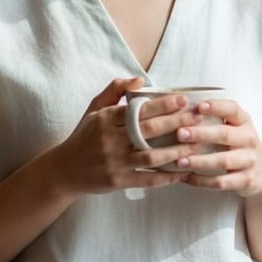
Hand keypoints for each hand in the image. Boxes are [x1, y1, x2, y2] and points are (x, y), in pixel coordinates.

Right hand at [48, 77, 205, 196]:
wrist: (64, 170)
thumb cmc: (84, 136)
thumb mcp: (94, 109)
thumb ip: (114, 90)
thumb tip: (140, 79)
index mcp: (106, 119)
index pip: (139, 109)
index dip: (163, 104)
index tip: (184, 99)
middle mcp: (110, 140)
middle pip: (148, 130)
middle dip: (176, 123)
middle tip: (197, 118)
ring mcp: (114, 162)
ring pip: (151, 156)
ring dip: (176, 151)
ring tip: (197, 145)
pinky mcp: (118, 181)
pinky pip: (147, 180)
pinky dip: (166, 177)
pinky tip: (183, 172)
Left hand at [174, 99, 261, 197]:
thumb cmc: (240, 146)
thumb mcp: (236, 129)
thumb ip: (216, 120)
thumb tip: (181, 113)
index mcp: (244, 123)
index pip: (232, 110)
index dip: (216, 107)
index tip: (198, 106)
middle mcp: (249, 140)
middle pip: (224, 135)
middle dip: (201, 134)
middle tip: (180, 134)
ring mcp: (249, 161)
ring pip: (222, 161)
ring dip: (199, 161)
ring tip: (179, 161)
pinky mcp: (246, 181)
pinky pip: (221, 182)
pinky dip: (201, 181)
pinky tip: (186, 177)